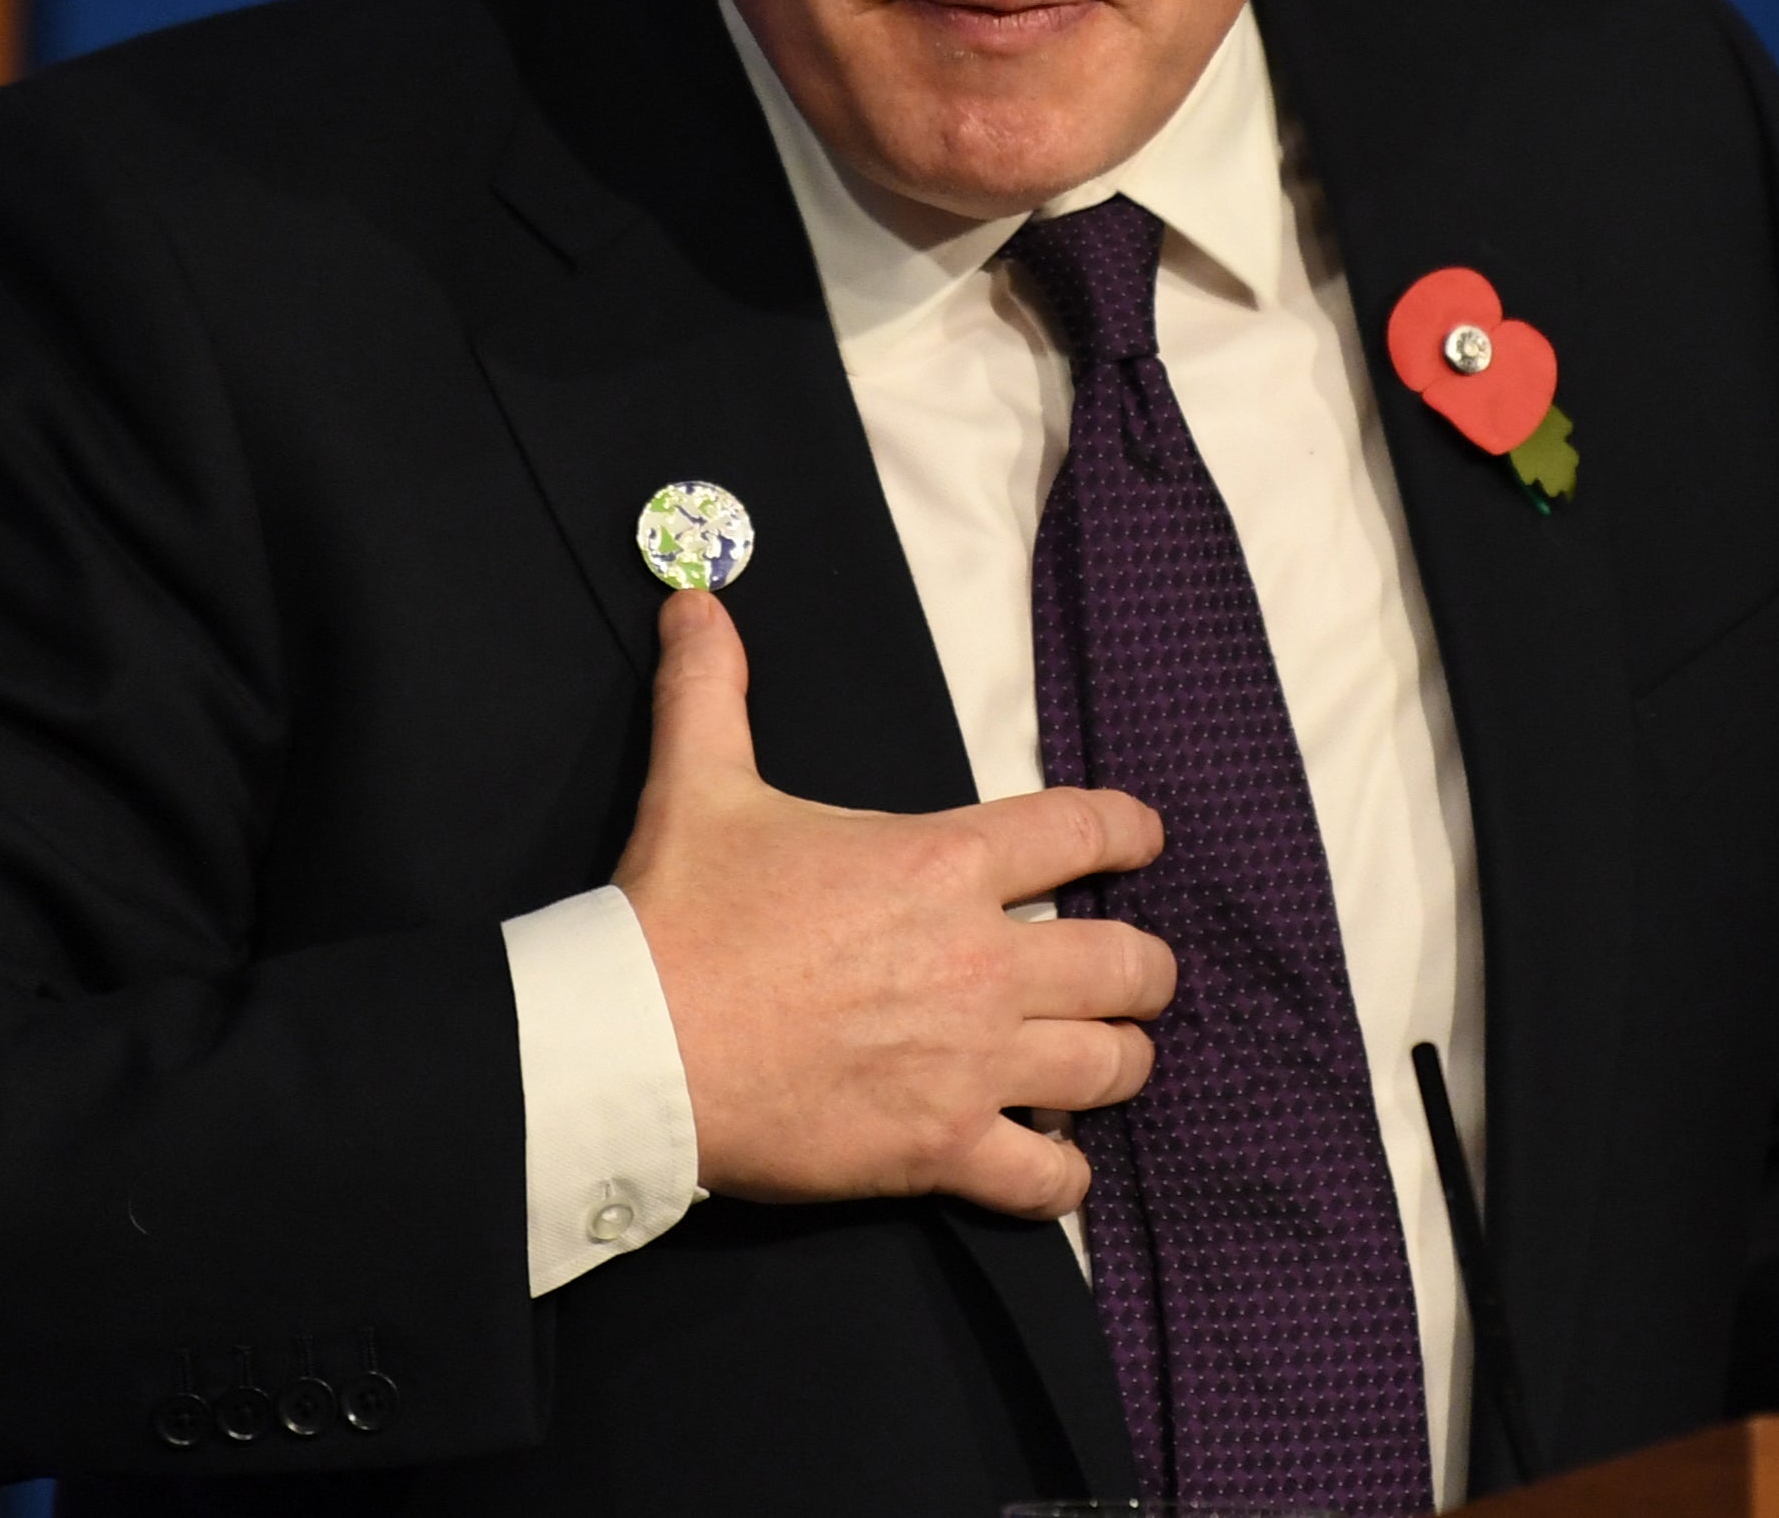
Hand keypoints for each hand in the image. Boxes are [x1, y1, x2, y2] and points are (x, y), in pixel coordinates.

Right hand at [611, 588, 1173, 1217]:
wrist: (634, 1045)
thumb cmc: (677, 913)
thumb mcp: (700, 781)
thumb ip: (712, 686)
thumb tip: (693, 599)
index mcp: (944, 863)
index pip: (1085, 829)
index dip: (1130, 830)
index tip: (1143, 838)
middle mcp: (981, 962)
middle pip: (1132, 963)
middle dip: (1143, 967)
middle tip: (1127, 971)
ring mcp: (970, 1063)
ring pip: (1112, 1066)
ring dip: (1117, 1059)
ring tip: (1101, 1056)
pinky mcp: (940, 1148)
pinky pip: (1050, 1178)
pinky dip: (1063, 1171)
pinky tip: (1050, 1155)